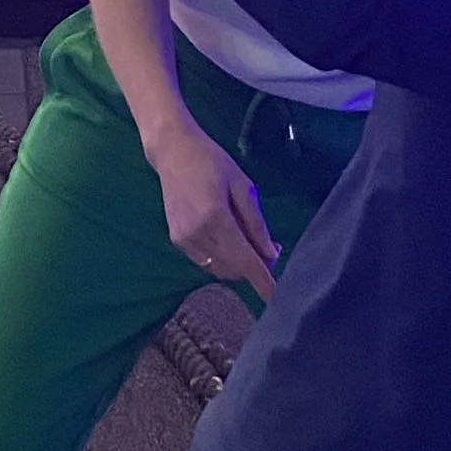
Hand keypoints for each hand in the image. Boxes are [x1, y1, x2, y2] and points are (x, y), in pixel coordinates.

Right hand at [148, 119, 280, 303]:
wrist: (172, 152)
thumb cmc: (212, 161)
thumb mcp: (243, 186)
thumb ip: (256, 224)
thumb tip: (271, 255)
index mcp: (215, 218)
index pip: (245, 260)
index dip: (263, 281)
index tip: (277, 298)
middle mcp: (197, 234)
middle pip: (233, 268)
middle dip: (255, 266)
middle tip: (271, 247)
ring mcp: (183, 240)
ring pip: (219, 269)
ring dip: (239, 264)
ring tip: (250, 240)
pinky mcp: (176, 241)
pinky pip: (206, 261)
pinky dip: (223, 258)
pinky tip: (230, 238)